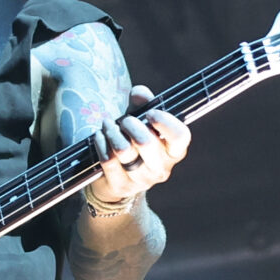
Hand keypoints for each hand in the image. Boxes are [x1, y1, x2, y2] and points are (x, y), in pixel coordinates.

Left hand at [87, 85, 189, 211]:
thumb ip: (143, 105)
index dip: (165, 121)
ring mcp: (141, 180)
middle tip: (124, 120)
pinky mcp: (121, 186)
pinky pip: (108, 160)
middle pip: (146, 142)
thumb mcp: (141, 122)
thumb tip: (139, 93)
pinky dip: (101, 143)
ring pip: (123, 150)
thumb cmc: (133, 142)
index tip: (150, 113)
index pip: (180, 136)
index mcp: (175, 152)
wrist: (115, 180)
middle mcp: (162, 168)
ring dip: (112, 132)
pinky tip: (99, 135)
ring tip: (108, 124)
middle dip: (130, 124)